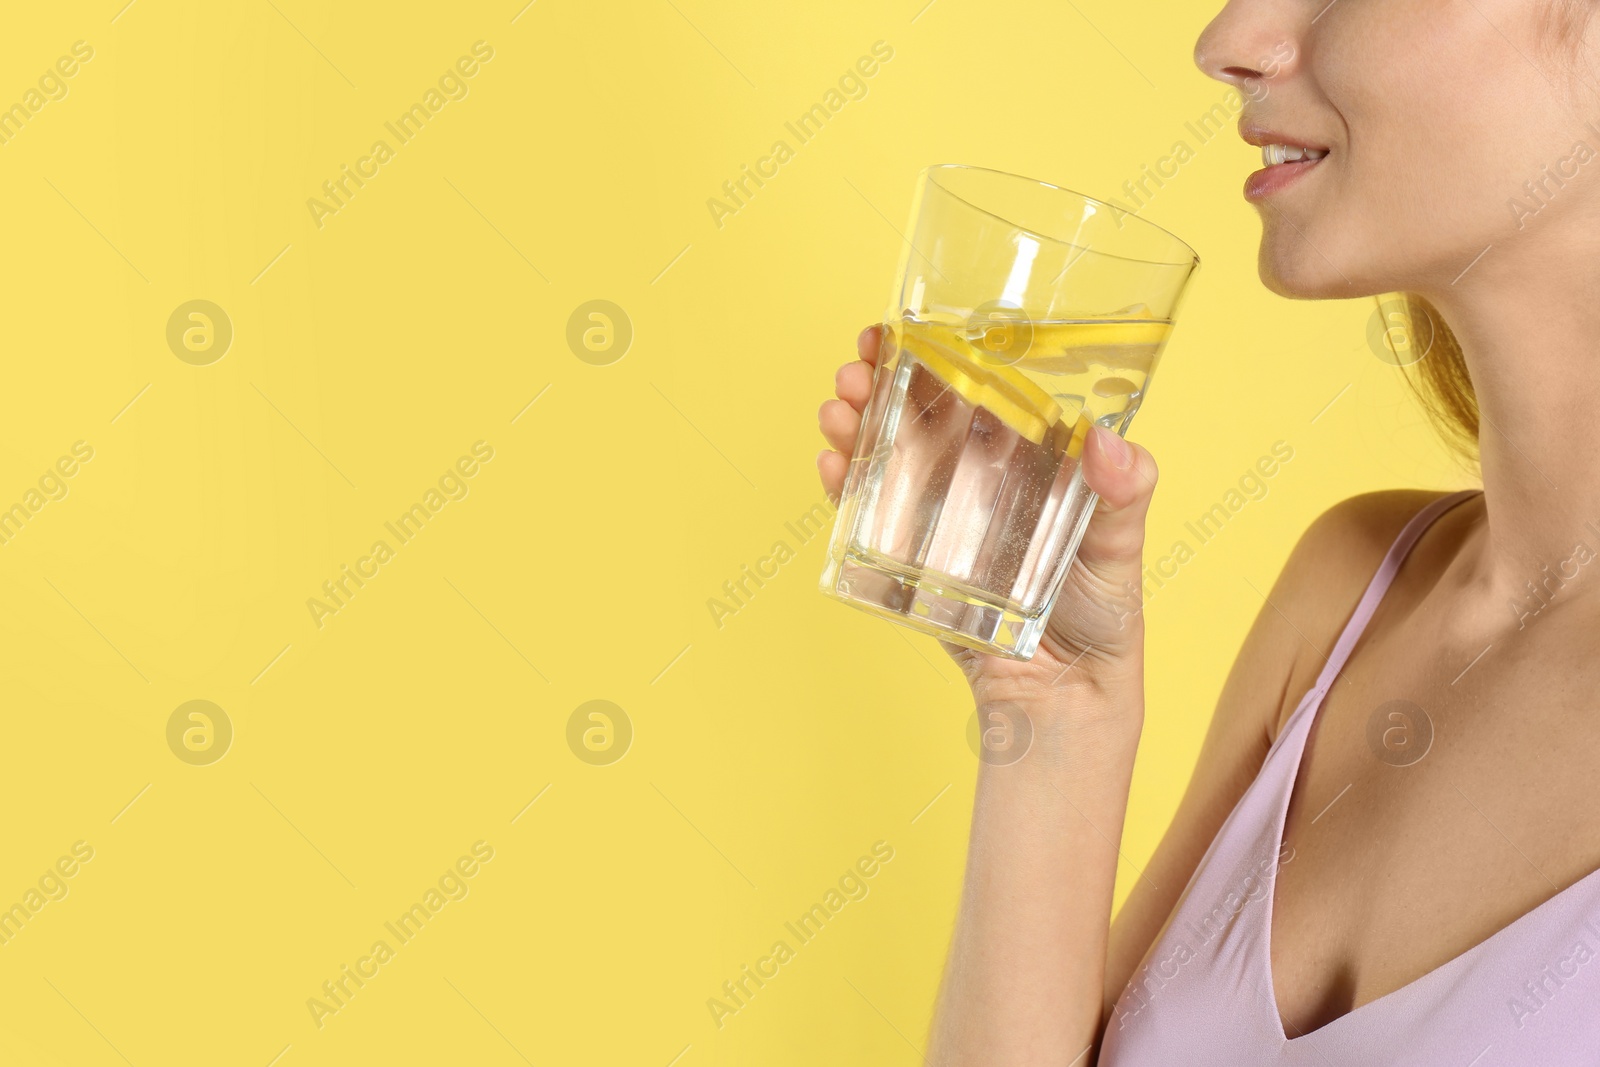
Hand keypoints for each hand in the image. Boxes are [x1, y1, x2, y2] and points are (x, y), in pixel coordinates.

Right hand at [818, 324, 1157, 711]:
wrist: (1064, 696)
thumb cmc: (1103, 611)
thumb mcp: (1123, 544)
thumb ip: (1126, 493)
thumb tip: (1108, 444)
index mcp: (1024, 454)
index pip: (973, 386)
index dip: (934, 352)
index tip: (902, 328)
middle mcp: (975, 475)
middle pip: (916, 412)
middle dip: (878, 381)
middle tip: (856, 368)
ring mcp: (938, 516)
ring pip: (885, 455)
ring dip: (855, 424)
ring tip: (839, 410)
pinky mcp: (909, 561)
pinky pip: (868, 517)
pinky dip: (845, 488)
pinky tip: (834, 466)